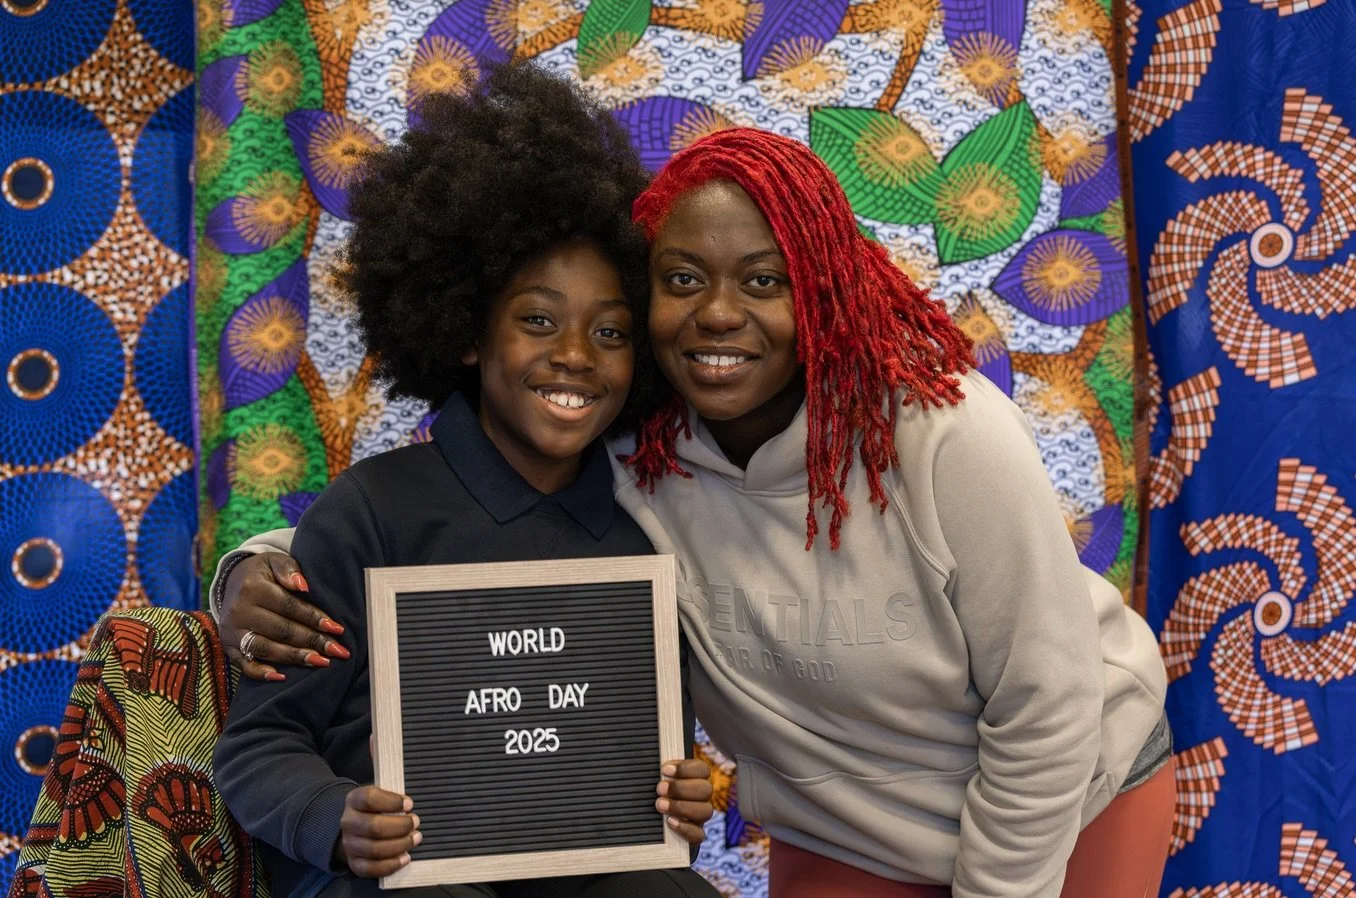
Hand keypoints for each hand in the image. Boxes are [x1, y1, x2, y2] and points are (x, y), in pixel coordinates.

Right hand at [219, 553, 349, 680]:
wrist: (232, 582)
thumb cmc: (263, 573)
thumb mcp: (274, 561)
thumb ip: (289, 569)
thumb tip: (303, 585)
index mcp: (253, 588)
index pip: (289, 607)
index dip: (314, 618)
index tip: (336, 628)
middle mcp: (239, 611)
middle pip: (281, 630)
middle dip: (312, 641)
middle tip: (337, 650)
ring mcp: (232, 632)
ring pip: (266, 649)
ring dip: (295, 657)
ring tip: (321, 662)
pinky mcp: (228, 647)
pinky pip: (244, 665)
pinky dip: (261, 674)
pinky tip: (282, 678)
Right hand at [337, 785, 420, 877]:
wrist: (356, 828)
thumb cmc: (376, 809)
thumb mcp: (381, 795)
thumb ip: (393, 798)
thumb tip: (408, 807)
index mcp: (354, 800)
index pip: (369, 799)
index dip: (392, 802)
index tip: (409, 804)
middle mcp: (349, 822)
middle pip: (374, 827)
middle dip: (401, 826)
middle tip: (415, 822)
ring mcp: (349, 844)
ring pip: (374, 849)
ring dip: (400, 845)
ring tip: (415, 838)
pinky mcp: (354, 862)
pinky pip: (371, 868)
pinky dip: (391, 865)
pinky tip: (406, 857)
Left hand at [655, 759, 713, 845]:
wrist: (649, 822)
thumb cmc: (653, 794)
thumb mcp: (653, 779)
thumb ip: (655, 770)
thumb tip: (645, 758)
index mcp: (695, 778)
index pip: (702, 769)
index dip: (685, 768)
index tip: (664, 769)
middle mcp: (701, 797)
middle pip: (705, 789)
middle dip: (681, 788)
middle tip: (660, 789)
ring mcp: (699, 817)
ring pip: (705, 811)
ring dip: (682, 807)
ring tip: (660, 805)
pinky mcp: (694, 835)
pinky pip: (699, 834)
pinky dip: (685, 828)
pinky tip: (670, 822)